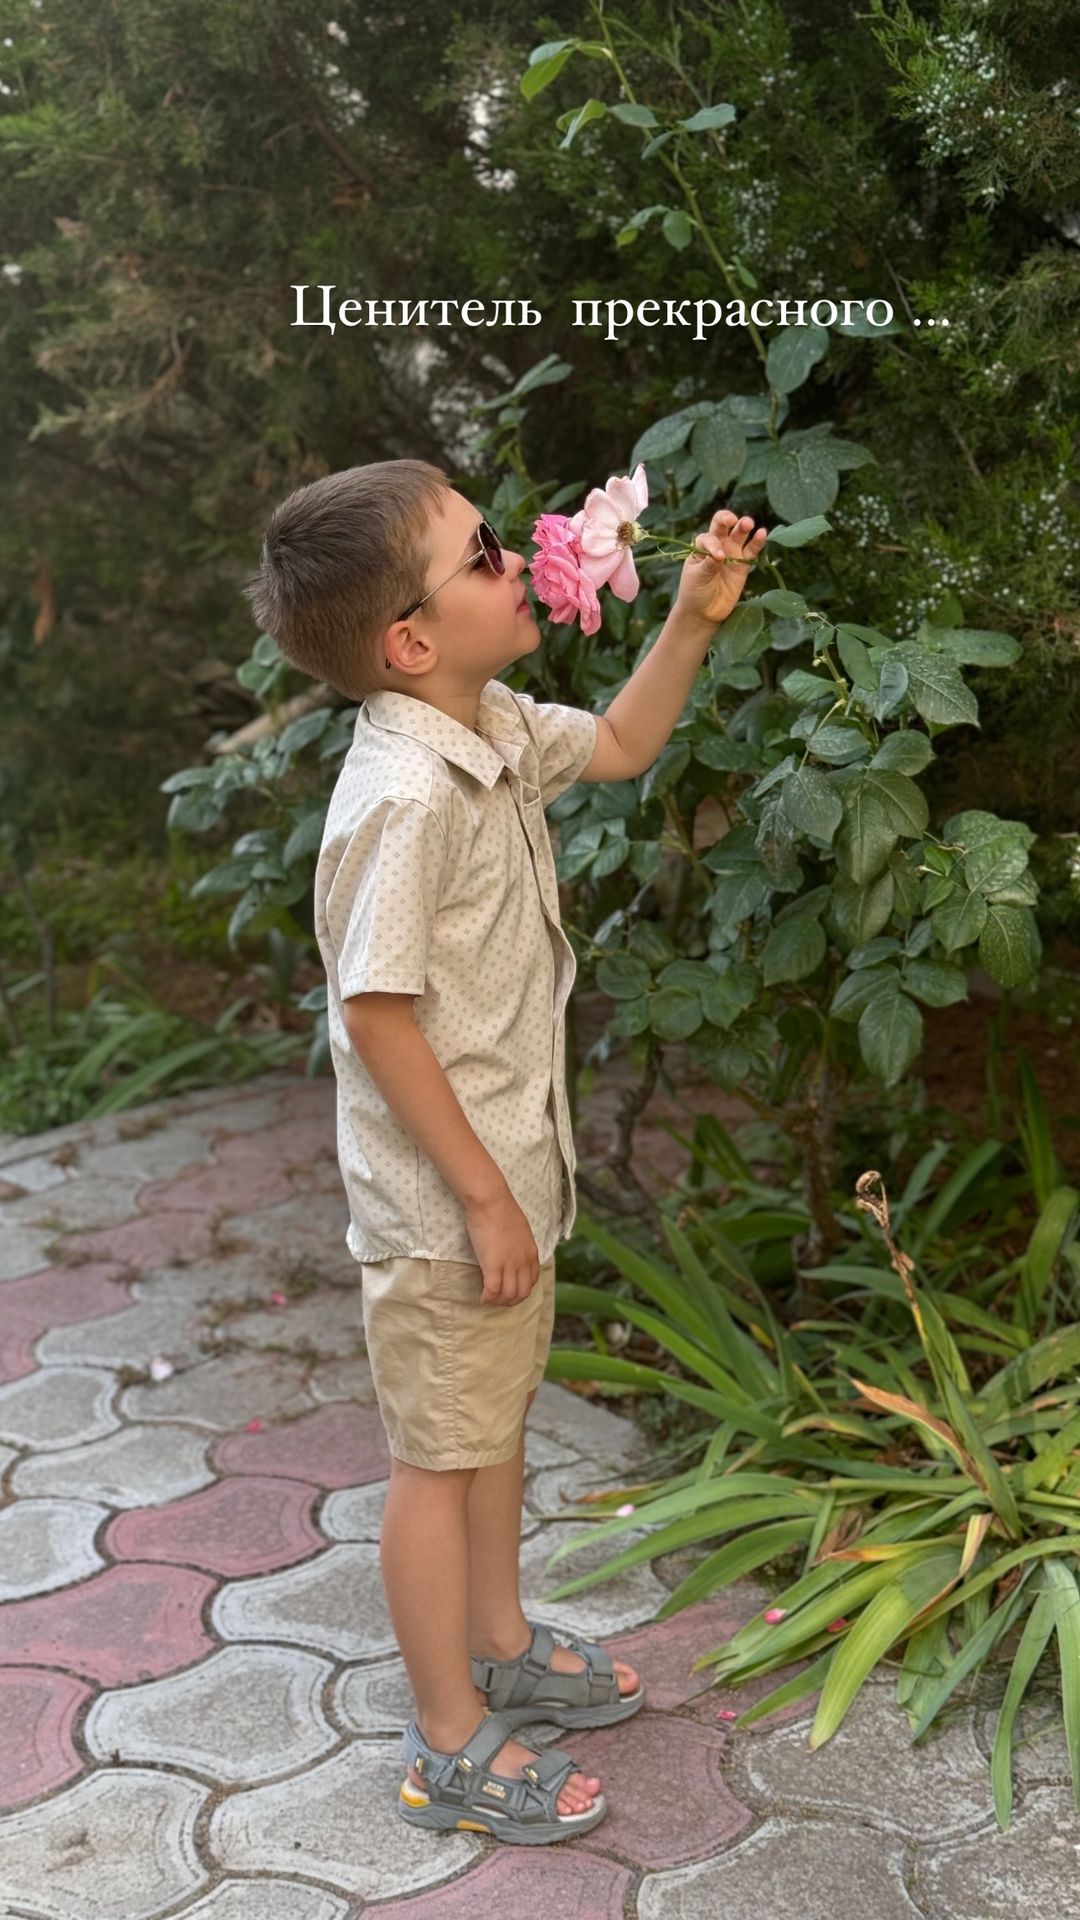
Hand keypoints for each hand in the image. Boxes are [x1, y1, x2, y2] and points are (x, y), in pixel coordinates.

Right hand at [464, 1186, 540, 1305]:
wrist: (491, 1202)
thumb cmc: (502, 1210)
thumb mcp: (520, 1229)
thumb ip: (519, 1244)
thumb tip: (512, 1250)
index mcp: (531, 1253)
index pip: (531, 1282)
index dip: (520, 1291)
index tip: (509, 1291)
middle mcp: (523, 1262)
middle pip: (521, 1293)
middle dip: (510, 1301)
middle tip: (498, 1299)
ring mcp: (509, 1265)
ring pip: (508, 1295)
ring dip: (498, 1301)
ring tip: (489, 1299)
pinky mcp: (493, 1265)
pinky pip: (492, 1290)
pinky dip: (487, 1298)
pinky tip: (482, 1297)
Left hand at [674, 510, 768, 630]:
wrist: (704, 612)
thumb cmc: (694, 592)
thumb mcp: (697, 578)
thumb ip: (708, 564)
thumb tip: (721, 554)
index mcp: (701, 547)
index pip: (709, 537)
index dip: (713, 544)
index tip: (717, 557)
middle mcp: (717, 546)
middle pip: (722, 526)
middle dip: (727, 519)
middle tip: (732, 520)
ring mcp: (731, 554)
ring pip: (739, 535)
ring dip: (743, 526)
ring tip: (748, 523)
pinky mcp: (743, 566)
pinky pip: (751, 551)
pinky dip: (757, 542)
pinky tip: (762, 533)